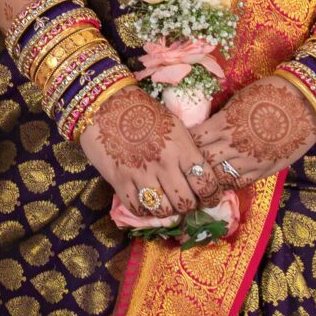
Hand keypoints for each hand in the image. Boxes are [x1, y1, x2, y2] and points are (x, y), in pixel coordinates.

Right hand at [77, 84, 212, 220]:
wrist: (105, 104)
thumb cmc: (142, 111)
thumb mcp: (173, 125)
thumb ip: (186, 151)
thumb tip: (198, 175)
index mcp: (181, 147)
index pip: (206, 182)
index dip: (211, 196)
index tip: (209, 199)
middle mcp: (164, 164)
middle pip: (185, 202)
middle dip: (189, 206)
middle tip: (186, 202)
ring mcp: (141, 174)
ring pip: (162, 210)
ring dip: (167, 211)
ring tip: (166, 204)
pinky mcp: (119, 181)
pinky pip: (137, 208)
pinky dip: (144, 211)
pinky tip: (145, 202)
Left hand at [195, 73, 315, 188]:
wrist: (306, 102)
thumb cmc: (271, 93)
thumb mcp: (238, 100)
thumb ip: (221, 118)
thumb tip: (205, 130)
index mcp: (224, 123)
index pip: (193, 140)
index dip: (184, 144)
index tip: (180, 145)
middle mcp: (233, 144)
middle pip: (202, 161)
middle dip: (191, 164)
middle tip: (183, 167)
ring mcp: (249, 159)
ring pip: (217, 177)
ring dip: (207, 178)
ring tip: (198, 179)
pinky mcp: (263, 169)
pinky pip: (238, 183)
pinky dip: (226, 184)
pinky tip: (219, 183)